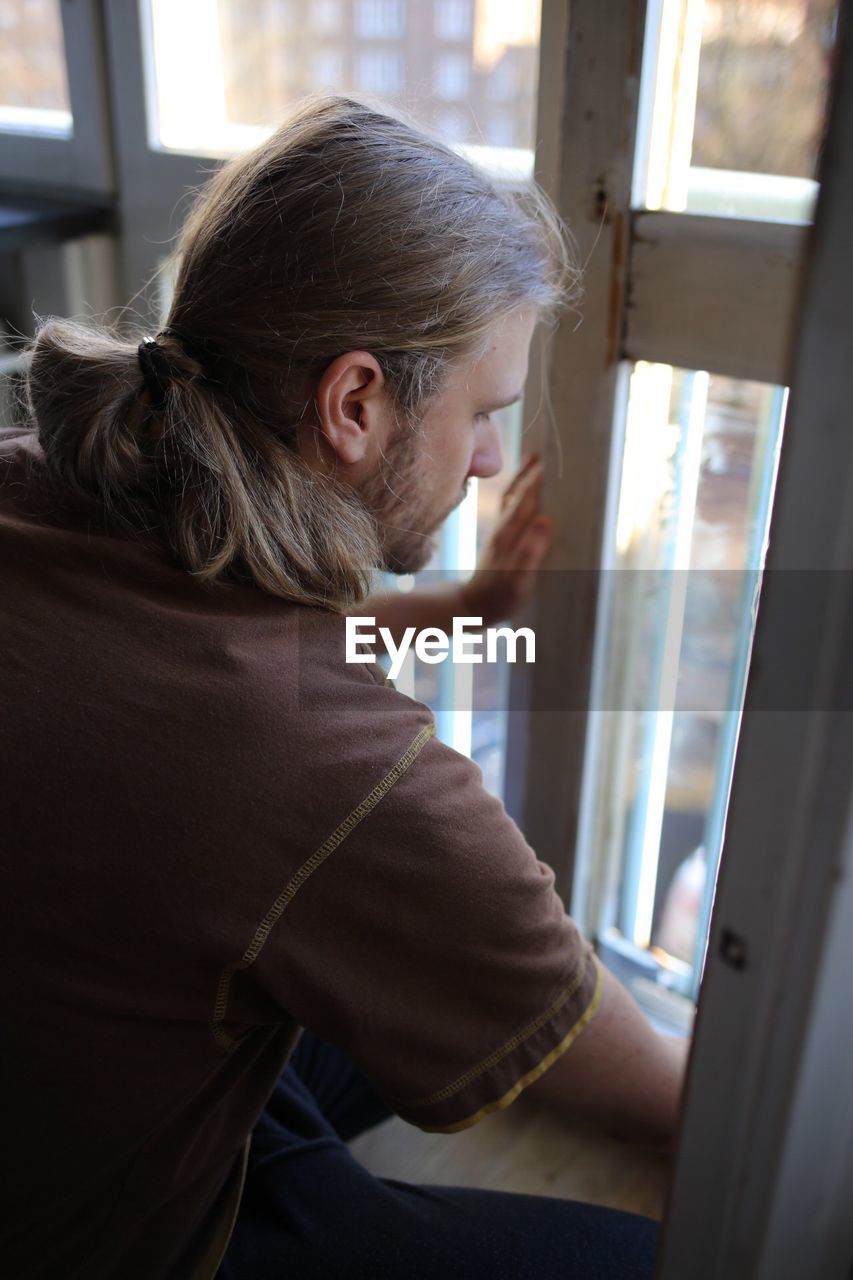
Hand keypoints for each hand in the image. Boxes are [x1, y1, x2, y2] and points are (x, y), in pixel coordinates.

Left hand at [459, 454, 552, 625]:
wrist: (472, 606)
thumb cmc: (499, 598)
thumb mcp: (518, 581)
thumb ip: (530, 552)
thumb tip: (546, 520)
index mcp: (510, 533)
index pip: (530, 497)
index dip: (543, 478)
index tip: (559, 459)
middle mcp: (504, 525)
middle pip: (522, 490)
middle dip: (538, 470)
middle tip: (557, 449)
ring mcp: (501, 528)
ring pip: (515, 493)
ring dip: (526, 474)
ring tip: (540, 455)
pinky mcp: (501, 533)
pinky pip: (511, 502)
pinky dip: (519, 486)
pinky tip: (526, 479)